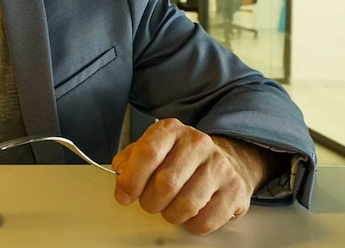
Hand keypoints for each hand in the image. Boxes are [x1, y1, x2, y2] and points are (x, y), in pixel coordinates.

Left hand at [111, 118, 273, 234]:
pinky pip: (205, 220)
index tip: (123, 195)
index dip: (131, 179)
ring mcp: (219, 166)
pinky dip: (191, 224)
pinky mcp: (235, 190)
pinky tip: (189, 213)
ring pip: (186, 205)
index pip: (148, 153)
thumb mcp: (153, 148)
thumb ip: (130, 159)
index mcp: (171, 130)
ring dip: (170, 214)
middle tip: (149, 203)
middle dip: (150, 201)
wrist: (224, 160)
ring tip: (169, 208)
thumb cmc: (180, 158)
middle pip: (165, 183)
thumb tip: (120, 174)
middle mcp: (197, 143)